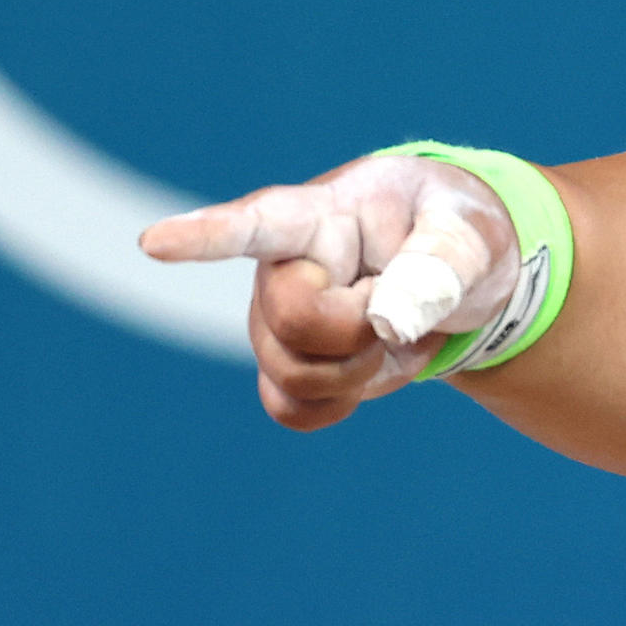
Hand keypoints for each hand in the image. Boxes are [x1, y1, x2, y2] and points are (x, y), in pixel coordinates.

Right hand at [136, 154, 525, 429]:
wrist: (454, 276)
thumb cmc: (456, 233)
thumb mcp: (471, 234)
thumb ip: (438, 267)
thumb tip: (388, 323)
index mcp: (320, 215)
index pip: (257, 225)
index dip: (206, 237)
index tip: (155, 243)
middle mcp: (279, 267)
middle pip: (294, 321)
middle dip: (359, 328)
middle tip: (396, 301)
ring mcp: (274, 320)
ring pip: (294, 376)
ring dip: (362, 368)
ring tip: (389, 325)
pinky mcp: (284, 366)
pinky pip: (291, 410)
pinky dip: (341, 402)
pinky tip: (370, 367)